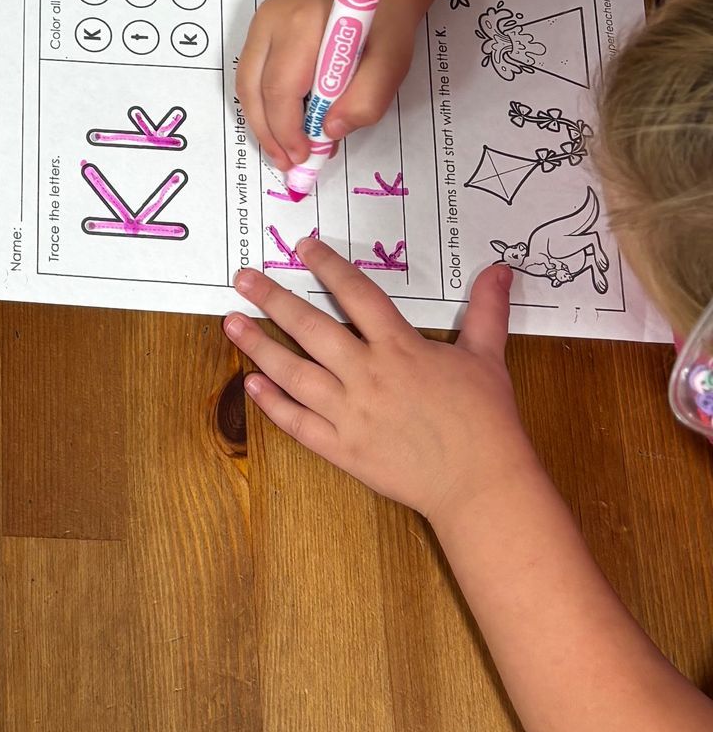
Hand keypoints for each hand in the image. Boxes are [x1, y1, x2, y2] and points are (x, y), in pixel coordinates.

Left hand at [224, 241, 534, 525]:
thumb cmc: (486, 420)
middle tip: (243, 277)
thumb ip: (487, 310)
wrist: (481, 486)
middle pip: (311, 328)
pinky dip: (271, 404)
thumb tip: (501, 269)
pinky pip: (298, 423)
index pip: (356, 294)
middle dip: (273, 299)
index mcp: (400, 348)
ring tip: (231, 323)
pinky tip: (249, 384)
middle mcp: (368, 375)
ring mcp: (350, 414)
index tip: (303, 246)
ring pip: (293, 373)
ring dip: (258, 346)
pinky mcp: (342, 449)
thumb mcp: (488, 357)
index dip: (328, 267)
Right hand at [235, 0, 422, 174]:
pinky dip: (264, 103)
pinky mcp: (262, 27)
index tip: (304, 156)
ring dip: (262, 121)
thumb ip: (367, 99)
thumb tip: (330, 131)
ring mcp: (262, 20)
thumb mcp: (393, 62)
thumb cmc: (388, 20)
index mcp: (303, 22)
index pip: (281, 88)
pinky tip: (284, 124)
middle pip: (254, 87)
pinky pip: (253, 73)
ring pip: (247, 83)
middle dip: (268, 132)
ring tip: (283, 151)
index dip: (287, 129)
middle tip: (288, 163)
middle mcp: (272, 18)